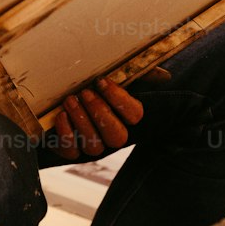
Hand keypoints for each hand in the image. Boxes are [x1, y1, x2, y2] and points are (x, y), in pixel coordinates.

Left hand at [41, 69, 168, 163]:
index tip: (101, 81)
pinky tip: (61, 116)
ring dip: (81, 121)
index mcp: (129, 118)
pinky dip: (65, 134)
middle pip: (116, 135)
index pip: (134, 116)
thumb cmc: (98, 87)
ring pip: (94, 145)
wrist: (69, 98)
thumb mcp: (119, 77)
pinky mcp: (73, 151)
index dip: (118, 99)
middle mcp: (114, 136)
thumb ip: (139, 73)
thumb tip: (164, 75)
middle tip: (84, 92)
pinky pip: (71, 152)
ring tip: (70, 100)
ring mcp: (94, 146)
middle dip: (99, 112)